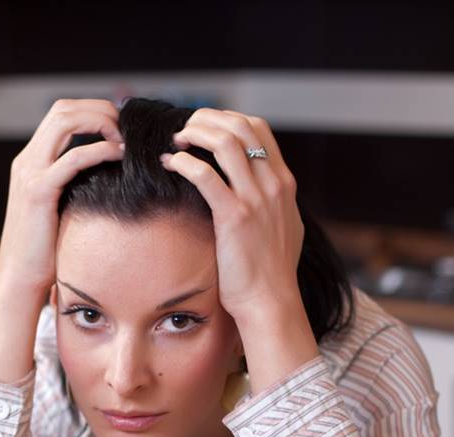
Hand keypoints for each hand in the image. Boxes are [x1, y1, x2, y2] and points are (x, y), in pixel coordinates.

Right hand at [0, 98, 124, 292]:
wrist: (21, 276)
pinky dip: (99, 150)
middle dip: (99, 110)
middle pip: (63, 109)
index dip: (92, 112)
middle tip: (127, 127)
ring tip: (123, 138)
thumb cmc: (46, 250)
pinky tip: (119, 156)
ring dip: (99, 121)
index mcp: (31, 161)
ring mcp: (30, 172)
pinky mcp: (38, 191)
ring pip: (64, 121)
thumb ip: (74, 187)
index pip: (61, 115)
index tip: (120, 127)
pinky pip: (73, 158)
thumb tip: (107, 179)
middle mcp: (27, 160)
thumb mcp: (60, 208)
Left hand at [159, 109, 304, 325]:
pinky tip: (170, 165)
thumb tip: (259, 190)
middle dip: (207, 119)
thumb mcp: (284, 228)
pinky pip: (204, 175)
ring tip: (176, 142)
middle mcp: (273, 185)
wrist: (270, 301)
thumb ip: (273, 203)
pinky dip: (183, 163)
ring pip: (224, 142)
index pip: (258, 128)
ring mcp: (256, 199)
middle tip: (184, 130)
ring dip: (194, 134)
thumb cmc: (270, 272)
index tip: (205, 127)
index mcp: (284, 183)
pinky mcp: (234, 216)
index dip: (227, 118)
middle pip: (240, 126)